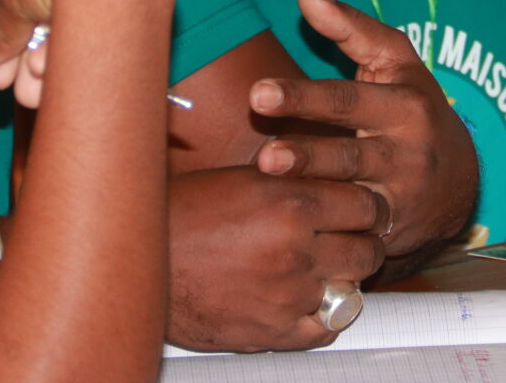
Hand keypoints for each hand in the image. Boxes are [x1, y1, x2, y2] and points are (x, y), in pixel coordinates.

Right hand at [165, 165, 386, 351]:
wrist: (137, 260)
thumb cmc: (185, 212)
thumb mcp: (246, 177)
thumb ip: (297, 178)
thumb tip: (338, 174)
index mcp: (290, 201)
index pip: (367, 204)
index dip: (367, 205)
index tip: (362, 208)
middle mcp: (294, 249)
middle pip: (368, 249)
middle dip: (364, 242)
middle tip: (351, 239)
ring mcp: (286, 295)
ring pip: (352, 289)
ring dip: (344, 278)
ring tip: (328, 267)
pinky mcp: (273, 332)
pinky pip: (326, 328)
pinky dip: (325, 315)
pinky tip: (311, 299)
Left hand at [248, 0, 477, 255]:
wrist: (461, 184)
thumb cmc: (414, 110)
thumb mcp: (396, 64)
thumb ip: (352, 29)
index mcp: (403, 104)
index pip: (346, 98)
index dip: (303, 96)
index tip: (258, 91)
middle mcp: (405, 150)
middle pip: (346, 150)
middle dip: (304, 151)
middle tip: (264, 152)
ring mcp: (399, 195)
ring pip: (349, 194)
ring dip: (308, 186)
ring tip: (266, 174)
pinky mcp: (390, 231)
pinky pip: (353, 230)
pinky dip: (324, 227)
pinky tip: (290, 225)